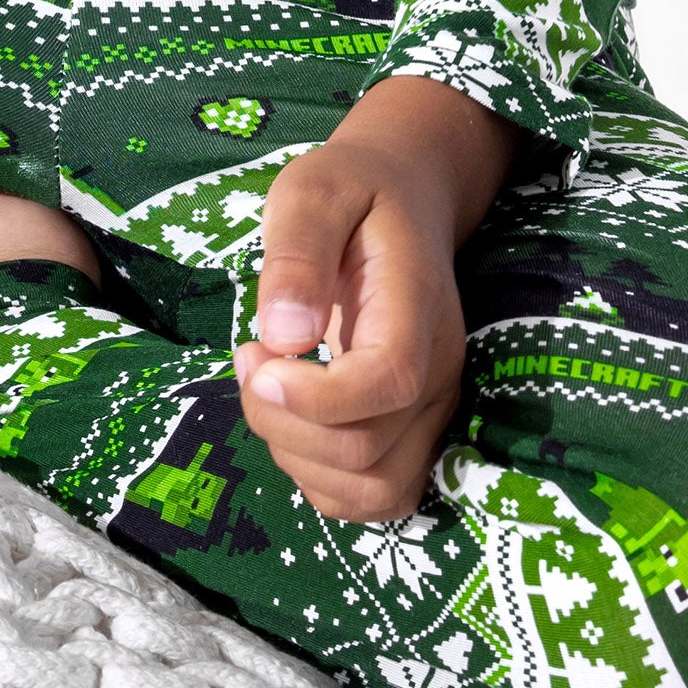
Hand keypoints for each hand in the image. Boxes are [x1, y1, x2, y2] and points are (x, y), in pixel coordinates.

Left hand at [232, 75, 516, 520]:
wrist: (402, 198)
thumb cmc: (352, 190)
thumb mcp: (313, 192)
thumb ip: (297, 253)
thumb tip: (283, 337)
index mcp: (417, 310)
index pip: (388, 384)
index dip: (316, 397)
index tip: (256, 358)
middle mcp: (437, 374)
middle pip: (368, 452)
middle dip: (282, 422)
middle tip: (250, 357)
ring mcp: (430, 411)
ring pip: (371, 491)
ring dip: (297, 457)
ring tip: (266, 387)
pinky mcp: (413, 433)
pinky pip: (374, 497)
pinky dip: (319, 478)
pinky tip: (291, 420)